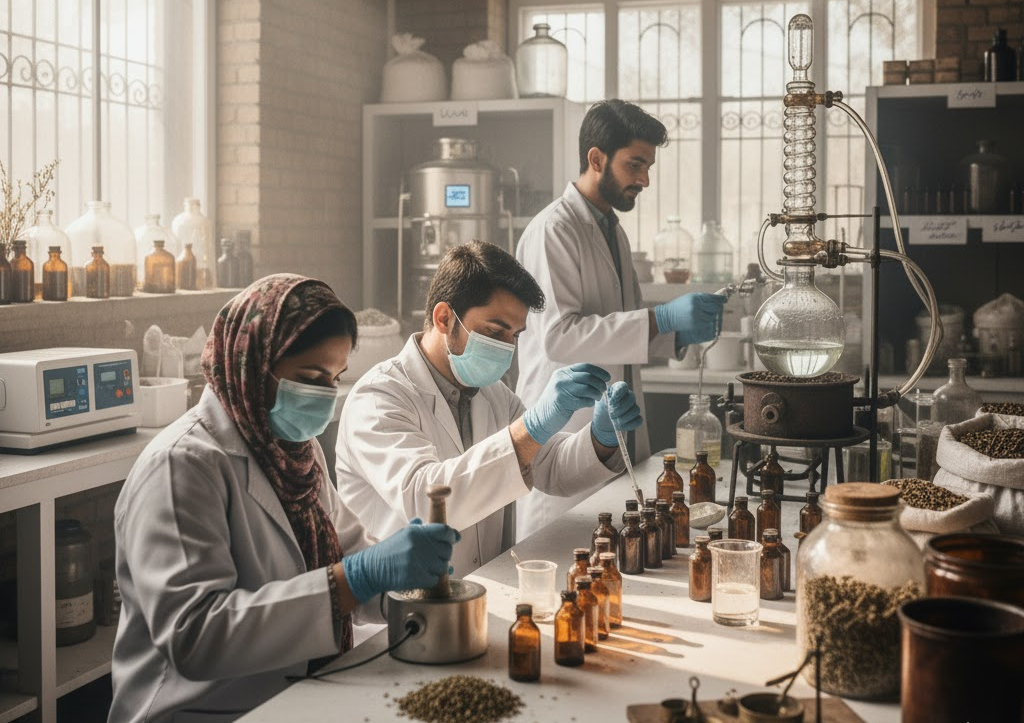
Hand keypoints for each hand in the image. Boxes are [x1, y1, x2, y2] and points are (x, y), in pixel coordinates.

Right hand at [342, 519, 459, 602]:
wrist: (370, 569)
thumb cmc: (387, 552)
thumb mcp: (401, 534)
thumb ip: (417, 529)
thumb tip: (426, 523)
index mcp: (416, 532)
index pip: (444, 531)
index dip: (452, 536)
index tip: (454, 538)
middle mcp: (418, 544)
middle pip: (447, 550)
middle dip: (445, 554)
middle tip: (437, 556)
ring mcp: (417, 561)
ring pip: (443, 566)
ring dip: (439, 568)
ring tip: (429, 567)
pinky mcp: (416, 576)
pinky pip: (434, 579)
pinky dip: (431, 579)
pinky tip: (424, 576)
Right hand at [522, 363, 609, 444]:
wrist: (540, 418)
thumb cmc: (557, 403)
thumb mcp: (564, 386)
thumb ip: (577, 380)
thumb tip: (599, 378)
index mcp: (562, 372)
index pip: (585, 367)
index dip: (599, 372)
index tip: (607, 378)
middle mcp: (561, 378)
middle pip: (588, 377)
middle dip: (600, 384)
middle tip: (603, 390)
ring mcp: (560, 389)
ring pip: (587, 388)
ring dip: (596, 394)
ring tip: (597, 398)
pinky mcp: (562, 402)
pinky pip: (584, 401)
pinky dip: (590, 402)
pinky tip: (589, 404)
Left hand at [591, 381, 643, 447]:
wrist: (603, 421)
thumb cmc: (601, 408)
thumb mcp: (599, 401)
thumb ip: (604, 398)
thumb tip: (614, 402)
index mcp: (618, 389)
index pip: (623, 386)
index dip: (618, 394)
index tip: (611, 402)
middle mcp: (628, 395)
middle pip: (631, 399)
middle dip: (620, 409)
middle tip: (611, 415)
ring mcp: (634, 406)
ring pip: (636, 410)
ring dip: (623, 418)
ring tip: (614, 422)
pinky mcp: (636, 418)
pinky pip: (639, 420)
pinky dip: (629, 425)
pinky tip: (620, 426)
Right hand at [654, 293, 726, 345]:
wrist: (667, 317)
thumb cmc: (680, 305)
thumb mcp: (690, 297)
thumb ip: (703, 298)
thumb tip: (718, 299)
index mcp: (696, 298)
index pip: (713, 298)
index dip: (721, 299)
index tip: (725, 299)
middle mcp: (697, 307)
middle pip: (715, 308)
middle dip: (717, 307)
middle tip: (717, 307)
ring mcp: (697, 317)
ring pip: (712, 316)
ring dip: (712, 315)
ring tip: (707, 313)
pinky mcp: (696, 325)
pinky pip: (707, 323)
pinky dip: (707, 321)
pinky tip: (703, 319)